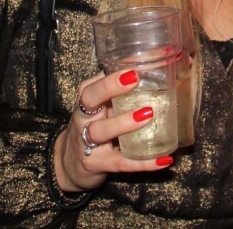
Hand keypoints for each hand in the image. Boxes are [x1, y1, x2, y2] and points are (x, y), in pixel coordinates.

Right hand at [53, 70, 174, 193]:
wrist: (69, 162)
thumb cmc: (93, 125)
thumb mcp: (102, 106)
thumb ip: (121, 90)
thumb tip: (158, 68)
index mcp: (87, 98)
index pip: (95, 82)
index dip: (112, 76)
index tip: (133, 69)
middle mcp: (83, 116)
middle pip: (90, 98)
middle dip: (109, 87)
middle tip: (134, 79)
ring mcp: (86, 141)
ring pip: (101, 130)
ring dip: (123, 122)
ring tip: (148, 115)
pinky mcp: (95, 164)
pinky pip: (120, 163)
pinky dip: (143, 162)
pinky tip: (163, 159)